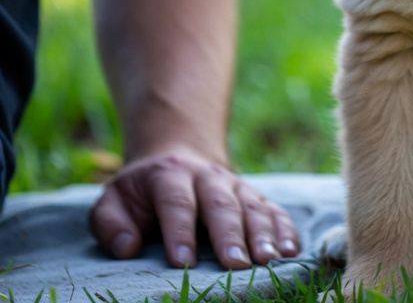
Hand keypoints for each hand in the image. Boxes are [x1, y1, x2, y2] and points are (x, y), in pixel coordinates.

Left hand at [88, 148, 300, 268]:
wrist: (177, 157)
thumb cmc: (141, 193)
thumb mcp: (113, 201)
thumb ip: (111, 223)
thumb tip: (128, 247)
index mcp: (170, 175)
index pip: (177, 202)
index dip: (180, 230)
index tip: (183, 263)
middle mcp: (208, 177)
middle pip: (220, 204)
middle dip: (230, 234)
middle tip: (237, 264)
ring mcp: (235, 184)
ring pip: (251, 206)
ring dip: (262, 232)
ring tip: (269, 259)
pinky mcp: (253, 196)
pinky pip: (273, 210)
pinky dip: (284, 228)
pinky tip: (291, 250)